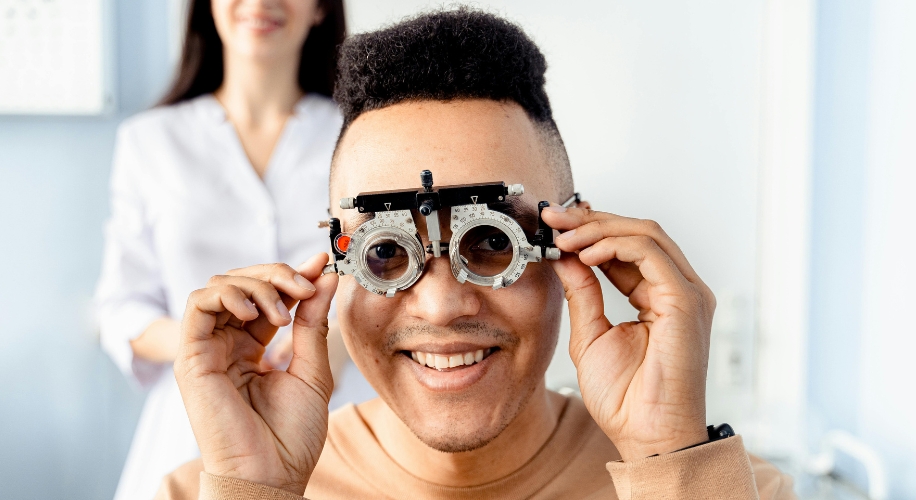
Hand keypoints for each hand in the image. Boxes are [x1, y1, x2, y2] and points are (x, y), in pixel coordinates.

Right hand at [174, 254, 337, 493]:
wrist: (270, 474)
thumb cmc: (290, 435)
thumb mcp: (312, 369)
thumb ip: (313, 322)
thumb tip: (324, 277)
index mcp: (253, 348)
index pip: (267, 295)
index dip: (291, 276)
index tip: (320, 266)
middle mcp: (228, 344)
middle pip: (242, 283)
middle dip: (276, 274)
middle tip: (305, 285)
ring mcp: (208, 348)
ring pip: (220, 286)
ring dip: (256, 284)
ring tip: (283, 310)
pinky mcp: (191, 356)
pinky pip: (197, 304)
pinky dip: (227, 294)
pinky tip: (255, 312)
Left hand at [542, 205, 714, 460]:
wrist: (646, 435)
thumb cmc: (626, 398)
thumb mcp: (590, 334)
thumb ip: (582, 293)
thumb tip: (565, 257)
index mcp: (659, 297)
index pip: (626, 247)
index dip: (590, 230)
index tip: (553, 224)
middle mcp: (678, 289)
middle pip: (637, 232)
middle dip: (590, 220)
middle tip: (553, 217)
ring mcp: (686, 293)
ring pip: (645, 234)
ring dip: (598, 229)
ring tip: (563, 237)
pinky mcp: (686, 300)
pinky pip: (650, 253)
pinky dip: (614, 245)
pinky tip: (584, 254)